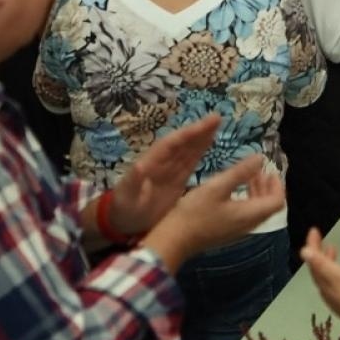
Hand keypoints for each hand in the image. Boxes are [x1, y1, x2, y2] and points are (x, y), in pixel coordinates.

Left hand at [106, 114, 221, 236]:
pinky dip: (200, 151)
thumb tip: (139, 166)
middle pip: (182, 143)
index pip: (171, 144)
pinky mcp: (177, 179)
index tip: (204, 124)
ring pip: (188, 149)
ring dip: (201, 136)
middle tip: (216, 117)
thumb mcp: (126, 196)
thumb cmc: (123, 207)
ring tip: (216, 124)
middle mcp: (162, 162)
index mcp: (151, 162)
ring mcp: (170, 170)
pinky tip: (209, 142)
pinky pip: (190, 161)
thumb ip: (132, 182)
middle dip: (198, 130)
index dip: (187, 134)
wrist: (124, 221)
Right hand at [142, 153, 285, 271]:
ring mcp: (238, 231)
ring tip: (248, 176)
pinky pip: (246, 215)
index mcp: (250, 214)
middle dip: (268, 187)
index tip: (270, 170)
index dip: (278, 185)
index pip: (277, 202)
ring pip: (257, 210)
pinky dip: (247, 200)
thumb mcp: (218, 186)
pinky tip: (233, 191)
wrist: (175, 239)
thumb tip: (261, 158)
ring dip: (257, 192)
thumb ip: (241, 172)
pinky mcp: (227, 232)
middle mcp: (248, 225)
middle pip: (269, 207)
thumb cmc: (196, 211)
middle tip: (260, 170)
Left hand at [301, 228, 339, 329]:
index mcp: (324, 283)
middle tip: (320, 237)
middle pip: (318, 269)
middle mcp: (327, 291)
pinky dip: (337, 271)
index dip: (312, 245)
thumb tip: (303, 251)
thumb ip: (322, 264)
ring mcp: (338, 298)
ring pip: (327, 275)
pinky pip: (337, 282)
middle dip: (318, 252)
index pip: (313, 262)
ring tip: (332, 249)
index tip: (314, 230)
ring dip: (327, 261)